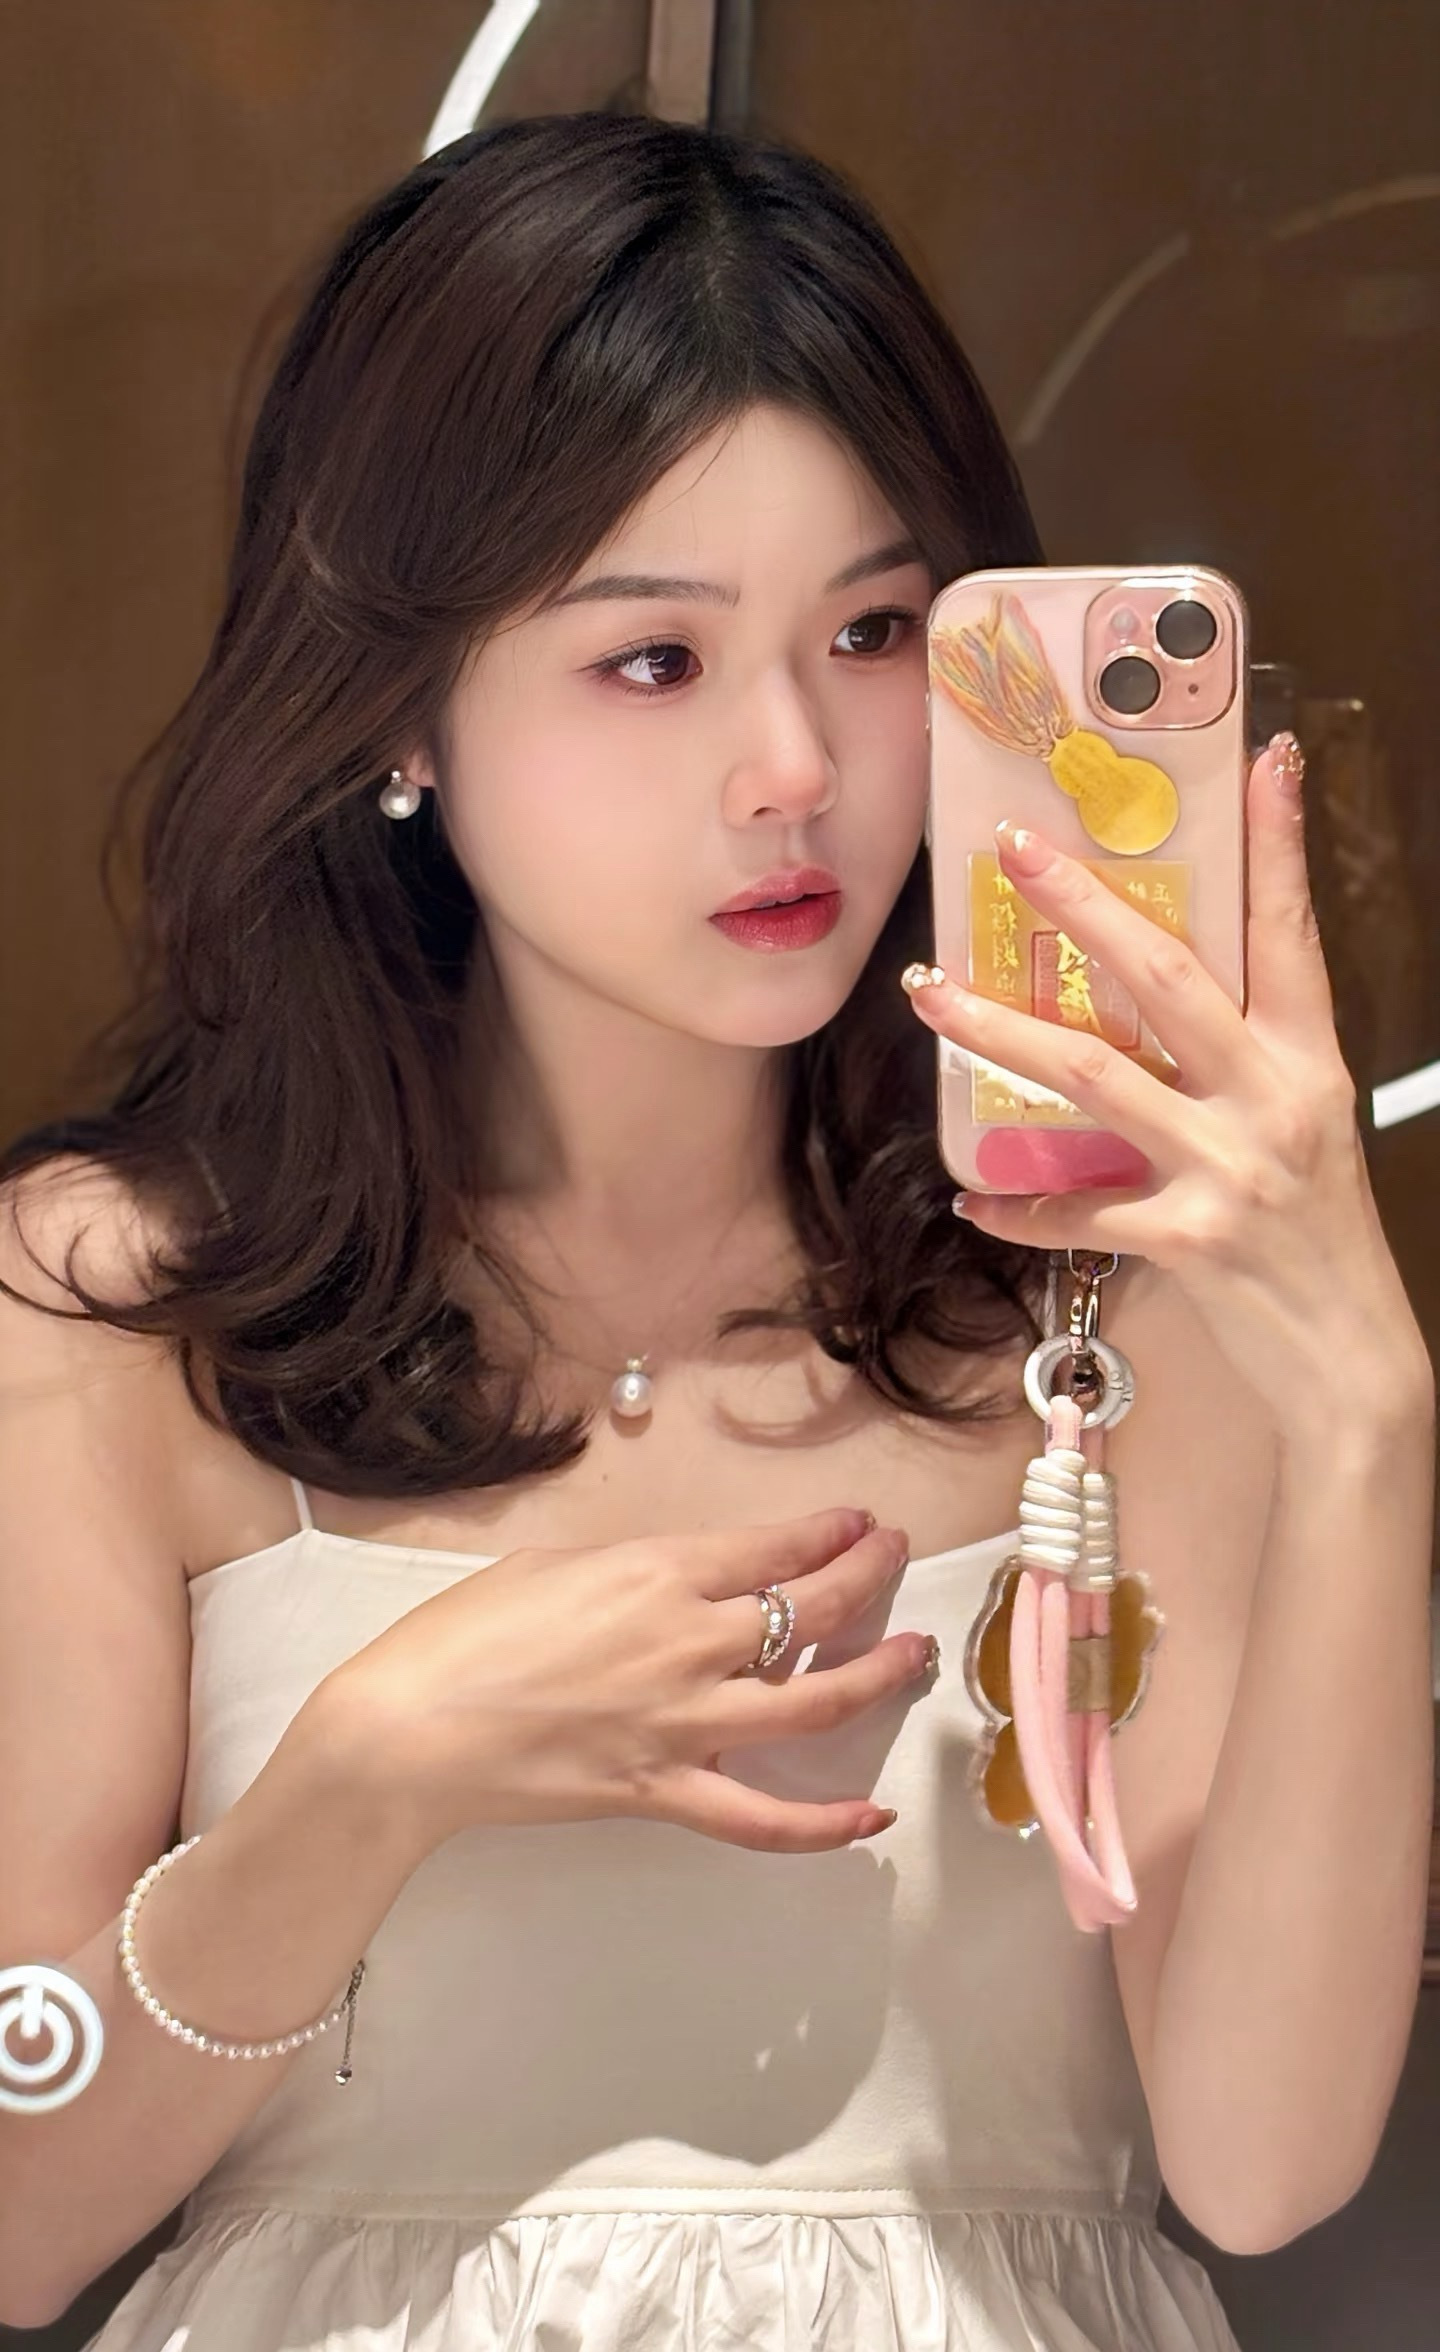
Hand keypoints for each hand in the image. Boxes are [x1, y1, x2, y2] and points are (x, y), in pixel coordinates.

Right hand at [319, 1510, 933, 1854]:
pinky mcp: (663, 1792)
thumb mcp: (550, 1565)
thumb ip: (631, 1569)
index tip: (855, 1524)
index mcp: (657, 1573)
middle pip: (815, 1608)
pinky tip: (871, 1816)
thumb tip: (677, 1576)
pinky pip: (764, 1819)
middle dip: (870, 1576)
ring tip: (915, 1655)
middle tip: (896, 1558)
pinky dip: (825, 1825)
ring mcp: (684, 1723)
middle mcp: (688, 1642)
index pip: (775, 1548)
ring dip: (879, 1675)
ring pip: (817, 1702)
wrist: (407, 1731)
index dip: (828, 1532)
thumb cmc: (460, 1636)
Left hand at [904, 734, 1432, 1430]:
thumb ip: (1238, 1068)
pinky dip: (1019, 1207)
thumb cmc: (1319, 1238)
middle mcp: (1271, 1099)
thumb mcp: (1302, 1130)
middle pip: (1166, 978)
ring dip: (1001, 1031)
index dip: (1278, 846)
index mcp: (1307, 1061)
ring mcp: (1230, 1168)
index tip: (1264, 760)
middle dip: (1084, 907)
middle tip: (1016, 848)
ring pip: (1095, 1075)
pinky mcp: (1190, 1240)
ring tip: (930, 995)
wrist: (1352, 1360)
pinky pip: (1079, 1214)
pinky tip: (971, 1197)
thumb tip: (1151, 1012)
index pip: (1290, 933)